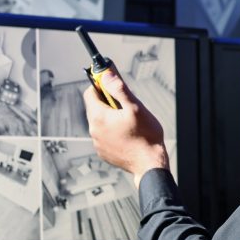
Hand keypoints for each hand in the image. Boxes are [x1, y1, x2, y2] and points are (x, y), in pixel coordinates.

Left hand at [83, 67, 170, 187]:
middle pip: (95, 107)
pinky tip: (127, 134)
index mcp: (99, 117)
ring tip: (129, 121)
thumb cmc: (145, 136)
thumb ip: (119, 89)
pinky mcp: (103, 151)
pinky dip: (112, 131)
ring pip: (100, 121)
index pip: (90, 93)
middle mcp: (94, 130)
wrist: (149, 163)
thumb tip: (107, 76)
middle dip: (108, 102)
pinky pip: (104, 135)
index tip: (111, 84)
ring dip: (111, 117)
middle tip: (126, 104)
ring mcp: (98, 142)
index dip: (101, 86)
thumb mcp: (135, 107)